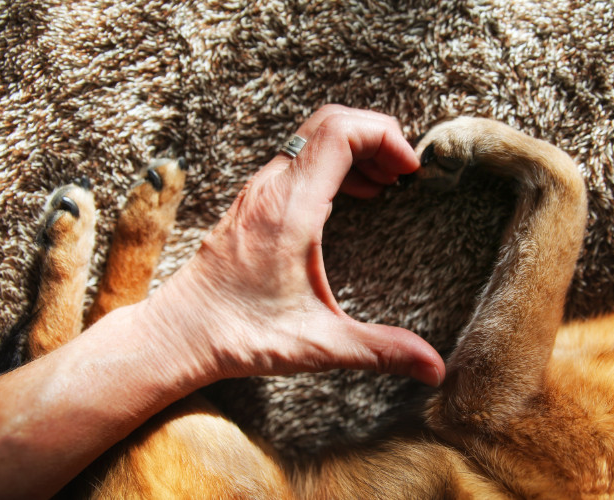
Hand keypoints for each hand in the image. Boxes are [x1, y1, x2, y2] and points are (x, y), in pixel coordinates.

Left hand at [147, 105, 444, 385]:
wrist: (178, 335)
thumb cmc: (240, 335)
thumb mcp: (319, 344)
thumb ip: (381, 351)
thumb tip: (435, 368)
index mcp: (289, 210)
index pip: (339, 133)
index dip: (385, 136)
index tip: (411, 169)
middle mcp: (270, 189)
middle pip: (329, 122)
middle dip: (376, 135)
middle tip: (405, 172)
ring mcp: (258, 190)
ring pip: (312, 136)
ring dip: (355, 148)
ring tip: (387, 183)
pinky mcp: (253, 201)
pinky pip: (299, 157)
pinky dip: (334, 162)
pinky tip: (353, 197)